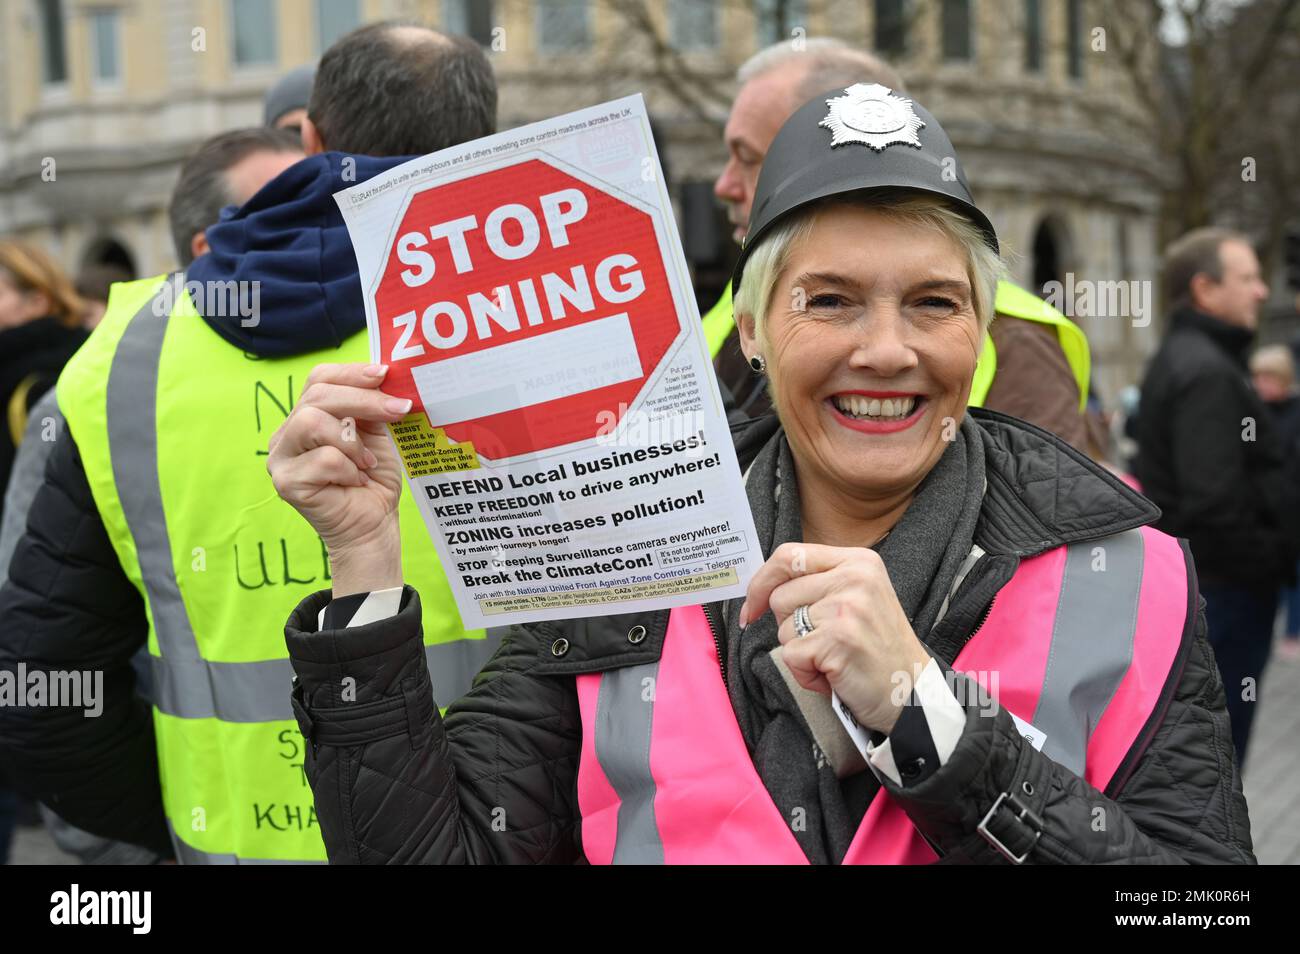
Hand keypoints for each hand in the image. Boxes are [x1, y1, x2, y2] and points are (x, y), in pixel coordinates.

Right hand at [267, 362, 410, 595]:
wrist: (374, 526)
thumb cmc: (373, 480)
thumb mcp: (376, 434)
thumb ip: (370, 406)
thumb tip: (383, 374)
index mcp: (306, 416)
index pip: (318, 379)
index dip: (351, 373)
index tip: (384, 373)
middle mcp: (286, 434)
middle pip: (317, 396)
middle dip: (364, 400)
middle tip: (398, 409)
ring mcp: (281, 458)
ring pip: (311, 421)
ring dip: (351, 441)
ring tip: (366, 462)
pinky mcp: (286, 482)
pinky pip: (323, 459)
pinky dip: (349, 469)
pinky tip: (356, 482)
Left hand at [740, 543, 932, 733]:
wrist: (913, 694)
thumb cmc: (878, 651)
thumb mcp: (858, 598)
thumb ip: (820, 583)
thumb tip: (762, 587)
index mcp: (858, 561)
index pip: (789, 555)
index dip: (761, 582)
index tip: (754, 608)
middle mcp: (854, 577)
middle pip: (781, 596)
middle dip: (790, 627)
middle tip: (824, 643)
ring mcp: (846, 607)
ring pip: (783, 628)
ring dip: (800, 653)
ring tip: (834, 660)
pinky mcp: (837, 639)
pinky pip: (791, 655)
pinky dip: (806, 674)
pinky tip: (834, 676)